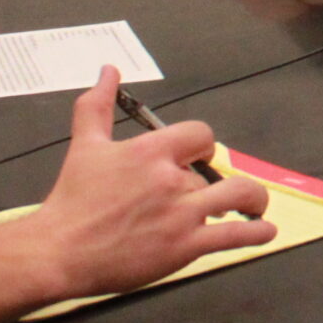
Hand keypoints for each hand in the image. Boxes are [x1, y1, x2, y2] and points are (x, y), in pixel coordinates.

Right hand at [12, 69, 274, 302]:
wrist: (57, 253)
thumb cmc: (71, 201)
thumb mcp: (84, 146)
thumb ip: (97, 106)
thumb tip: (108, 70)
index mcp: (150, 152)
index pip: (201, 133)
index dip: (203, 145)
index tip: (198, 156)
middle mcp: (171, 179)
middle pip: (214, 170)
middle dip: (212, 181)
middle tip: (208, 193)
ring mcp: (181, 214)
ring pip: (238, 196)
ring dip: (253, 200)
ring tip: (254, 206)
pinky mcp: (185, 246)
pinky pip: (234, 236)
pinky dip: (257, 232)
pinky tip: (265, 230)